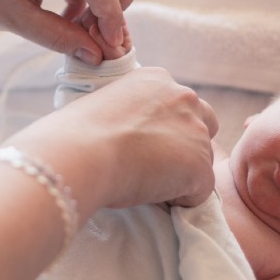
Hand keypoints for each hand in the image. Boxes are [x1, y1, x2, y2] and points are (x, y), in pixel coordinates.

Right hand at [12, 67, 218, 211]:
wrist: (80, 152)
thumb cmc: (76, 133)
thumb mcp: (104, 104)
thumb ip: (127, 112)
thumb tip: (123, 134)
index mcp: (158, 80)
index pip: (177, 104)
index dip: (163, 128)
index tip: (141, 142)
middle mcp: (184, 98)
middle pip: (203, 126)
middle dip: (185, 145)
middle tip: (151, 163)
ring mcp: (196, 132)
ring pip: (200, 161)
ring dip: (179, 174)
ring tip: (142, 182)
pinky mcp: (200, 167)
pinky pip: (198, 193)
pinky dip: (178, 199)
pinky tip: (149, 194)